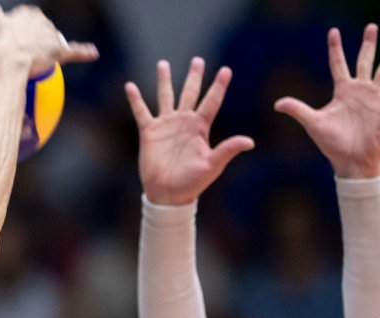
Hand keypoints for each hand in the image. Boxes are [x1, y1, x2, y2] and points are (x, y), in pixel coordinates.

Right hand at [0, 4, 97, 76]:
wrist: (7, 61)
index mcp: (28, 13)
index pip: (29, 18)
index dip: (23, 30)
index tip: (17, 39)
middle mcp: (43, 21)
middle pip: (43, 30)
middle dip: (37, 39)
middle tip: (25, 52)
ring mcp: (52, 37)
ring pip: (54, 41)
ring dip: (50, 48)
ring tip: (38, 59)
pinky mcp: (59, 51)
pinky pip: (75, 51)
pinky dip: (84, 52)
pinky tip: (93, 53)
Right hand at [125, 58, 253, 205]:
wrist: (167, 194)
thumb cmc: (192, 183)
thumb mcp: (213, 165)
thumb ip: (228, 150)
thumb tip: (250, 142)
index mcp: (200, 127)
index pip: (212, 101)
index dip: (219, 85)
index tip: (226, 70)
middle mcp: (184, 122)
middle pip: (190, 93)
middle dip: (194, 77)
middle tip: (198, 60)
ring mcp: (166, 125)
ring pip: (165, 97)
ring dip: (164, 81)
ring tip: (163, 64)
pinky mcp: (149, 132)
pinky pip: (141, 112)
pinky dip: (135, 99)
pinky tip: (129, 86)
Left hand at [274, 24, 379, 178]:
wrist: (351, 161)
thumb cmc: (332, 144)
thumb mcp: (313, 123)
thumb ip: (298, 110)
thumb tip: (277, 104)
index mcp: (342, 91)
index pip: (338, 64)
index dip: (335, 48)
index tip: (333, 31)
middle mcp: (360, 91)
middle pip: (365, 61)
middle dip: (369, 44)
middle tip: (372, 26)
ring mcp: (374, 98)